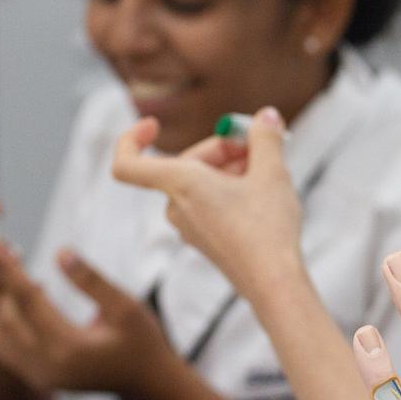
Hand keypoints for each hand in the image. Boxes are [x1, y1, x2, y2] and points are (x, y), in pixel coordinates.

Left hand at [0, 245, 172, 396]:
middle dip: (2, 282)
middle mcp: (47, 367)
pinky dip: (9, 321)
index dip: (7, 268)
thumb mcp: (126, 306)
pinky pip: (6, 347)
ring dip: (4, 303)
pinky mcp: (38, 378)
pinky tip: (30, 299)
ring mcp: (39, 377)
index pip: (27, 300)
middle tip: (6, 251)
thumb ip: (91, 281)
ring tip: (22, 276)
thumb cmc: (142, 342)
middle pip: (5, 317)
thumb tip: (60, 252)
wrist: (148, 383)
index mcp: (69, 348)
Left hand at [111, 107, 303, 301]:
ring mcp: (189, 226)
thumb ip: (265, 137)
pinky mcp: (205, 240)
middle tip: (258, 145)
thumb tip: (266, 116)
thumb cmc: (267, 227)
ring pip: (200, 182)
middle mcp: (177, 206)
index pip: (127, 163)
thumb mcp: (272, 171)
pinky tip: (263, 193)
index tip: (154, 125)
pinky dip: (230, 190)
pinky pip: (208, 203)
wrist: (273, 283)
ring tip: (267, 171)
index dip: (132, 138)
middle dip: (221, 148)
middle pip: (184, 162)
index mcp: (181, 184)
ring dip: (230, 169)